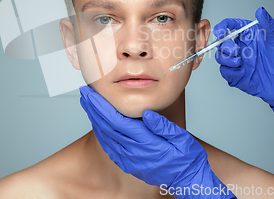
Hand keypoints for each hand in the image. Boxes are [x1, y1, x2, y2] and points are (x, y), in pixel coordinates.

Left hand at [79, 85, 234, 198]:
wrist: (189, 181)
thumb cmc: (188, 158)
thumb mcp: (181, 138)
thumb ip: (163, 126)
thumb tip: (147, 112)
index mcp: (147, 143)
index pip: (117, 121)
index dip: (102, 106)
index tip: (92, 93)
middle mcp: (135, 153)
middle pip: (107, 127)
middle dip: (93, 109)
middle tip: (84, 92)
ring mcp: (130, 161)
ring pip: (106, 137)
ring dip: (94, 119)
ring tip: (88, 104)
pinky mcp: (129, 165)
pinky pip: (110, 148)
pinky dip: (101, 133)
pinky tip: (97, 124)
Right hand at [213, 7, 273, 118]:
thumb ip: (268, 24)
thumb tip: (260, 11)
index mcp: (249, 36)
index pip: (231, 26)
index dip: (222, 27)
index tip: (220, 31)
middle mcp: (242, 47)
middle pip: (222, 41)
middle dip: (225, 45)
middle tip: (236, 50)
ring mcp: (238, 61)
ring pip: (221, 56)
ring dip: (226, 59)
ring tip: (239, 62)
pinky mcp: (236, 75)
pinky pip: (224, 71)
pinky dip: (230, 71)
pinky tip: (242, 72)